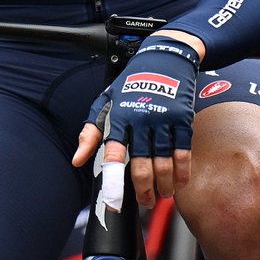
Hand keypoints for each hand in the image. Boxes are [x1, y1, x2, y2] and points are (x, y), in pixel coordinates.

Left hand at [71, 34, 199, 208]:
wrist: (164, 58)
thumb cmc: (131, 83)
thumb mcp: (105, 101)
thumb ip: (91, 131)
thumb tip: (76, 159)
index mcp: (118, 115)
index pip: (112, 152)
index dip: (113, 179)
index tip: (113, 201)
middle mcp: (139, 118)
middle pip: (141, 165)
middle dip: (143, 190)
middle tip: (145, 201)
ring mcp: (162, 119)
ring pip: (163, 163)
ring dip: (164, 186)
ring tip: (162, 195)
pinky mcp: (182, 120)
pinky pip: (183, 153)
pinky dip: (182, 172)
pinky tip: (179, 182)